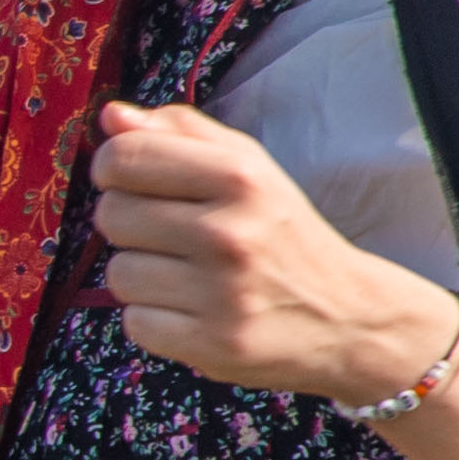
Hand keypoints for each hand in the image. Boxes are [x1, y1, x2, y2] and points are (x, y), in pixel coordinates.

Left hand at [92, 100, 457, 405]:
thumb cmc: (282, 233)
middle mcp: (230, 233)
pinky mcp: (212, 344)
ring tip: (190, 277)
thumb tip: (111, 115)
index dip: (114, 169)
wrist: (348, 317)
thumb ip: (180, 133)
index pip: (122, 158)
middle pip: (111, 215)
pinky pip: (135, 323)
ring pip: (119, 274)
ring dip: (144, 277)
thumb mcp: (249, 168)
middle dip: (130, 224)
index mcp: (240, 178)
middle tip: (175, 236)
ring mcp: (221, 293)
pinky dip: (156, 321)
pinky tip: (194, 312)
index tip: (134, 181)